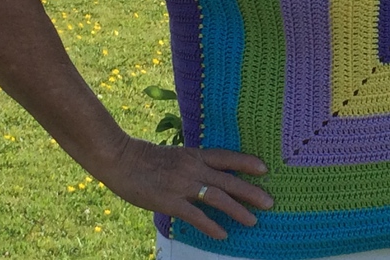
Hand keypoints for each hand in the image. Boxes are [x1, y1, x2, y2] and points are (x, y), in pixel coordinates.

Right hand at [100, 137, 272, 239]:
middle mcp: (193, 168)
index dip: (246, 162)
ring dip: (237, 210)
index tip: (265, 169)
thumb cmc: (146, 157)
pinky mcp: (170, 201)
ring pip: (217, 198)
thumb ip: (194, 164)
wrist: (120, 159)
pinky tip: (223, 234)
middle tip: (269, 202)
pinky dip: (211, 226)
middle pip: (228, 180)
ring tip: (252, 221)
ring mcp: (182, 185)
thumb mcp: (176, 155)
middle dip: (251, 191)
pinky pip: (195, 216)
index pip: (227, 157)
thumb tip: (210, 175)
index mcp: (195, 154)